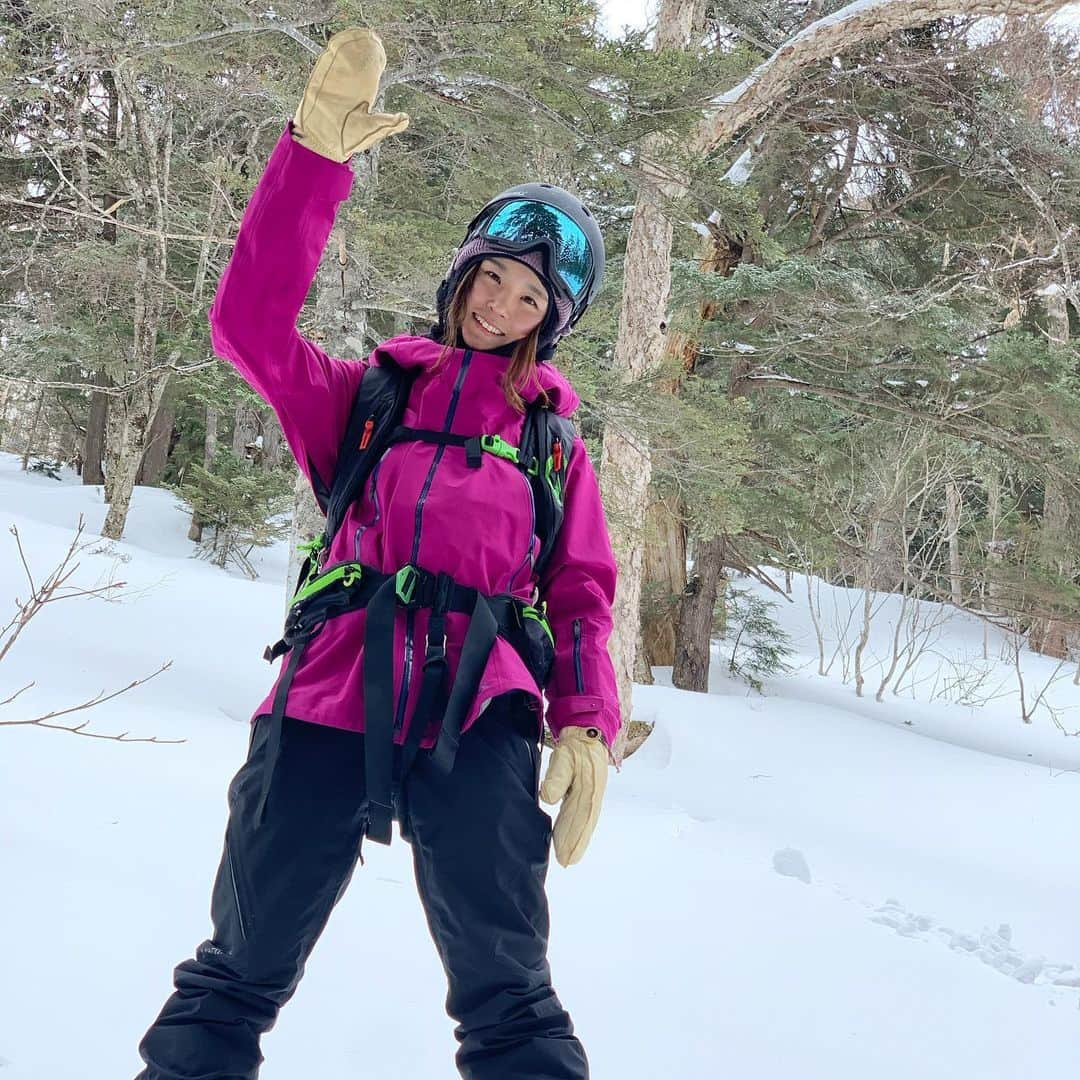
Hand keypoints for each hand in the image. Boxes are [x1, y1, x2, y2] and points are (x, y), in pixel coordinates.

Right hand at [293, 28, 409, 161]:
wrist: (322, 142)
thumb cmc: (347, 139)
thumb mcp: (372, 131)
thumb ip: (388, 124)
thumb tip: (406, 119)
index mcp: (365, 92)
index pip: (373, 68)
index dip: (376, 56)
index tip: (379, 47)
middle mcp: (351, 83)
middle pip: (358, 56)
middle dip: (364, 45)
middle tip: (369, 36)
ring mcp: (335, 79)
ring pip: (343, 54)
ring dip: (350, 43)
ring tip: (357, 35)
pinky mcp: (320, 79)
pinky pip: (327, 60)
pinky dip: (333, 50)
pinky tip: (339, 42)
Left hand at [540, 726, 607, 866]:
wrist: (588, 732)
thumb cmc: (575, 745)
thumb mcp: (564, 755)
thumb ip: (557, 776)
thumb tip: (549, 797)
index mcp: (588, 787)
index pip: (578, 816)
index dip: (571, 835)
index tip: (564, 853)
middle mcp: (592, 795)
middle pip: (583, 822)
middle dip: (575, 843)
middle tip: (566, 862)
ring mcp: (592, 795)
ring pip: (585, 821)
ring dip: (578, 840)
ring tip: (570, 858)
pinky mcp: (588, 793)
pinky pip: (584, 815)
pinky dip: (580, 830)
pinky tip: (574, 839)